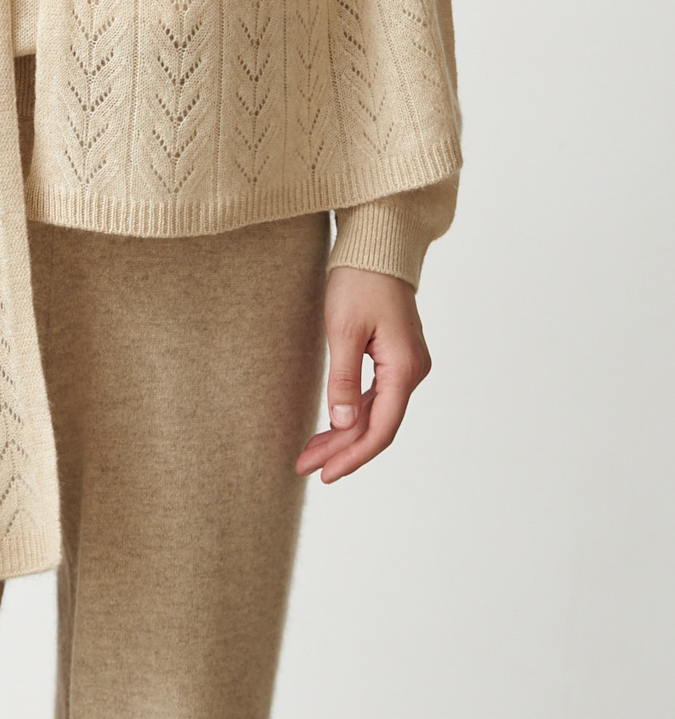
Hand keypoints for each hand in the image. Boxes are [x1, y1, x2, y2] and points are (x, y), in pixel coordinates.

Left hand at [295, 266, 431, 482]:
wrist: (375, 244)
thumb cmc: (359, 280)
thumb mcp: (343, 330)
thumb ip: (343, 380)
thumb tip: (344, 423)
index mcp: (405, 368)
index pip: (380, 429)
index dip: (353, 456)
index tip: (325, 474)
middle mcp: (413, 371)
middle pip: (378, 425)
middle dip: (342, 449)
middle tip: (306, 467)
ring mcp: (406, 365)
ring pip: (376, 412)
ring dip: (344, 433)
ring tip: (311, 453)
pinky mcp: (395, 357)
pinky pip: (376, 396)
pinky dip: (352, 412)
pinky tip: (331, 426)